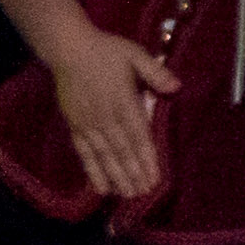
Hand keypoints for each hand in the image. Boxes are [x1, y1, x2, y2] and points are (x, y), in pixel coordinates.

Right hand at [49, 26, 178, 198]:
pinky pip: (84, 153)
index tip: (155, 178)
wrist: (68, 48)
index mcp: (123, 101)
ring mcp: (88, 124)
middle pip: (122, 151)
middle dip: (133, 174)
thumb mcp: (135, 54)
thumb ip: (155, 72)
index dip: (147, 158)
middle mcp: (105, 117)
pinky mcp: (74, 126)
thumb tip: (176, 87)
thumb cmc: (106, 51)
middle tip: (144, 194)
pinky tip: (100, 188)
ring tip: (127, 196)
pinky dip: (92, 171)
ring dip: (116, 177)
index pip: (138, 135)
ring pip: (103, 156)